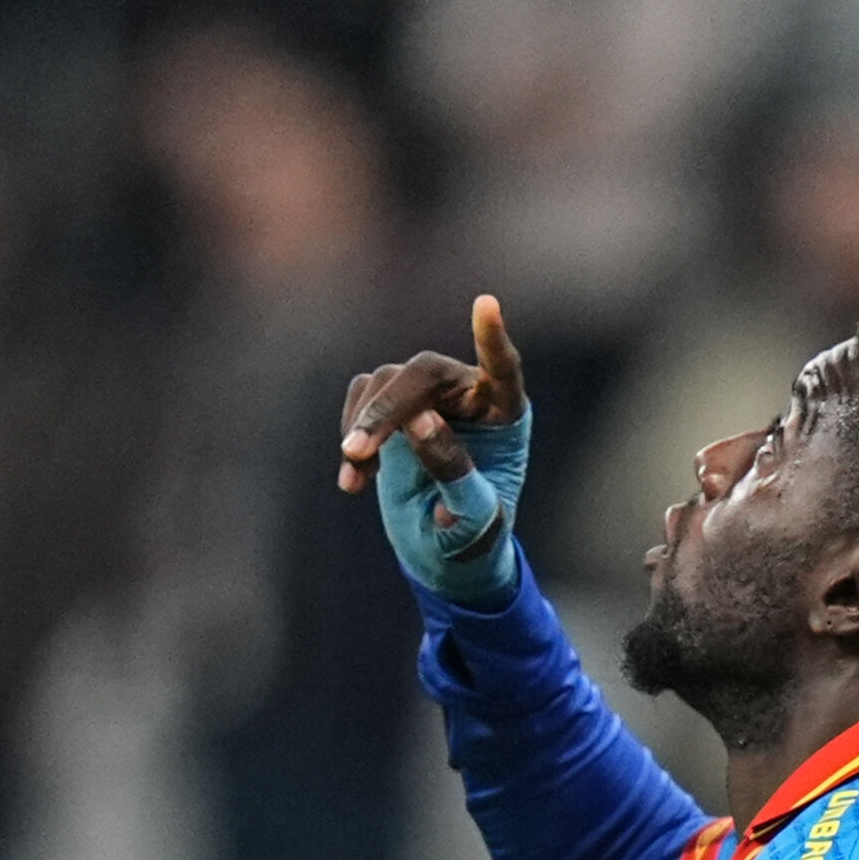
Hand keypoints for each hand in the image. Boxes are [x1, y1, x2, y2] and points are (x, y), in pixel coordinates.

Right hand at [339, 294, 533, 604]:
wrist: (447, 555)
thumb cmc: (474, 538)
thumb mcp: (472, 518)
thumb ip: (453, 470)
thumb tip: (421, 419)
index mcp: (506, 416)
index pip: (503, 368)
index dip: (492, 339)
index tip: (485, 304)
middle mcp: (469, 394)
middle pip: (425, 373)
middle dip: (388, 409)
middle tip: (357, 450)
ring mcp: (429, 396)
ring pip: (388, 381)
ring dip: (365, 425)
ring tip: (356, 475)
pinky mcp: (393, 405)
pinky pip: (363, 396)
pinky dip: (352, 432)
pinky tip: (355, 480)